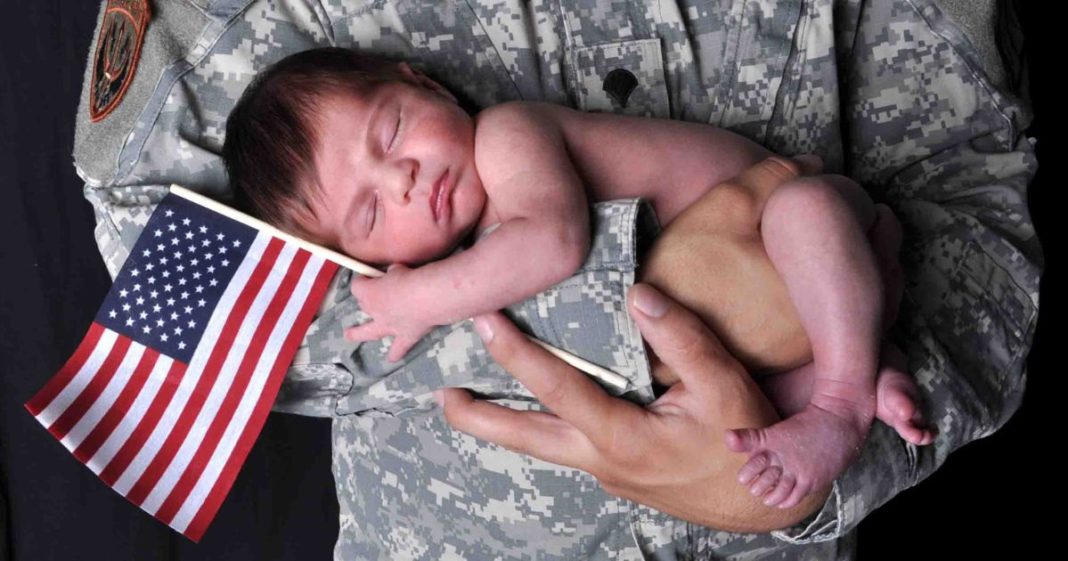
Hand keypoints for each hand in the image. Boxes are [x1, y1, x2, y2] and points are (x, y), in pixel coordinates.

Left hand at [346, 264, 434, 361]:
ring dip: (358, 333)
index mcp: (370, 292)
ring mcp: (389, 326)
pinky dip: (395, 353)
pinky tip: (392, 358)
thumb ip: (393, 273)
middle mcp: (375, 311)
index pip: (357, 286)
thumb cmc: (412, 277)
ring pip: (369, 331)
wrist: (429, 297)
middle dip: (366, 300)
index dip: (362, 280)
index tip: (369, 276)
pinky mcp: (406, 336)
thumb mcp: (399, 268)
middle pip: (363, 305)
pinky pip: (398, 347)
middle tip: (373, 295)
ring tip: (349, 335)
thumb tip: (395, 274)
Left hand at [438, 283, 828, 531]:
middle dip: (480, 417)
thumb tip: (637, 296)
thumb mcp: (725, 386)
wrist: (765, 502)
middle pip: (526, 439)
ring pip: (542, 446)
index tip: (483, 321)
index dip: (516, 353)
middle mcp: (604, 459)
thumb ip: (682, 339)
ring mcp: (607, 470)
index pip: (558, 389)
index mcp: (624, 438)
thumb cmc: (746, 445)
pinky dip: (541, 425)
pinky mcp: (618, 470)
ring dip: (502, 425)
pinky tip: (536, 408)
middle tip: (442, 396)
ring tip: (465, 404)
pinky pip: (568, 445)